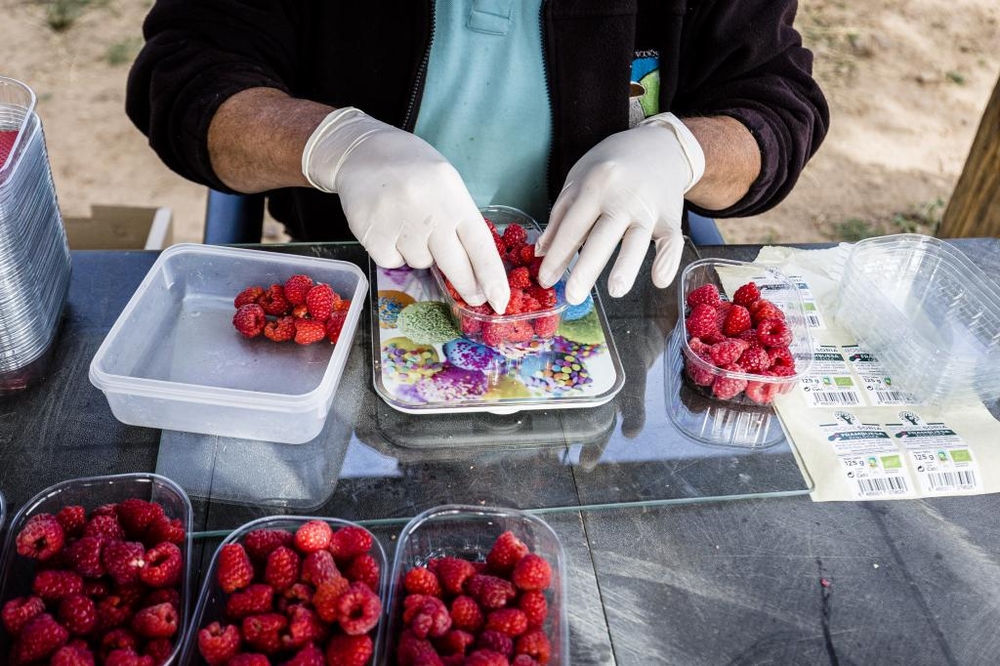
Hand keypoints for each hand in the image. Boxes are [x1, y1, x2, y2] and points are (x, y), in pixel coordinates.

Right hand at [302, 107, 508, 313]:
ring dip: (421, 254)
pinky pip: (393, 262)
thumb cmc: (413, 169)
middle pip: (455, 265)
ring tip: (410, 225)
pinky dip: (394, 253)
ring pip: (421, 264)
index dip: (492, 276)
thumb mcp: (447, 184)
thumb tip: (475, 269)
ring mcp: (397, 224)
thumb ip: (459, 219)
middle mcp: (427, 212)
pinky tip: (390, 228)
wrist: (362, 152)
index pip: (479, 245)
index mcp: (452, 196)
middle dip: (467, 286)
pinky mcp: (371, 234)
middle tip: (474, 298)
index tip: (500, 300)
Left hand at [535, 113, 704, 304]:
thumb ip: (560, 216)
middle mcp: (623, 197)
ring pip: (637, 240)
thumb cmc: (610, 166)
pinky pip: (671, 241)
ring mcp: (649, 208)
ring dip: (627, 266)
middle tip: (572, 297)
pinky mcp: (671, 217)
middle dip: (586, 269)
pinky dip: (668, 260)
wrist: (657, 146)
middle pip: (602, 237)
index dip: (557, 256)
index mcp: (595, 186)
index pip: (572, 227)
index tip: (545, 281)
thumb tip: (541, 253)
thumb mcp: (578, 180)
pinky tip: (659, 280)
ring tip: (615, 291)